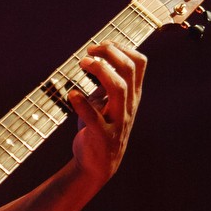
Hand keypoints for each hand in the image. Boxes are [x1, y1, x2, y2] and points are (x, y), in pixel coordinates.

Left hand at [68, 41, 145, 188]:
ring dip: (100, 71)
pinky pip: (94, 118)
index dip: (121, 48)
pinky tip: (72, 94)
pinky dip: (82, 104)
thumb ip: (107, 84)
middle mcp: (129, 106)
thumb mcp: (107, 103)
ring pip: (119, 89)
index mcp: (132, 96)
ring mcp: (118, 121)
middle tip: (88, 52)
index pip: (139, 63)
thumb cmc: (100, 129)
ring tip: (82, 63)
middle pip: (129, 70)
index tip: (101, 45)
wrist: (97, 165)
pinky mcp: (102, 136)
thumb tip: (99, 58)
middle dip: (109, 54)